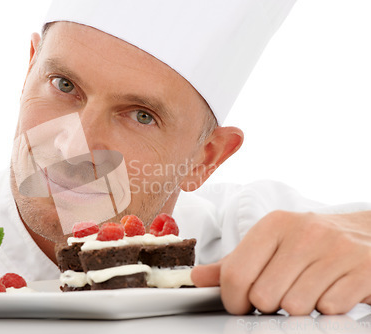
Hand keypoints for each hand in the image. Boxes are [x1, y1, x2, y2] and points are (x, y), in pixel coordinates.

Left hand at [191, 210, 370, 314]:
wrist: (366, 234)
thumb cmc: (308, 242)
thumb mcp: (268, 244)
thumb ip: (232, 263)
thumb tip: (195, 277)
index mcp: (274, 224)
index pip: (236, 274)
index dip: (233, 300)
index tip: (241, 304)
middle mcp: (304, 232)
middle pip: (264, 297)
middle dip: (267, 306)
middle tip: (279, 294)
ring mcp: (336, 250)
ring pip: (295, 307)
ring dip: (298, 308)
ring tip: (306, 289)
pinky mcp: (363, 269)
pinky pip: (329, 309)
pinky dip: (327, 308)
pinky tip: (329, 289)